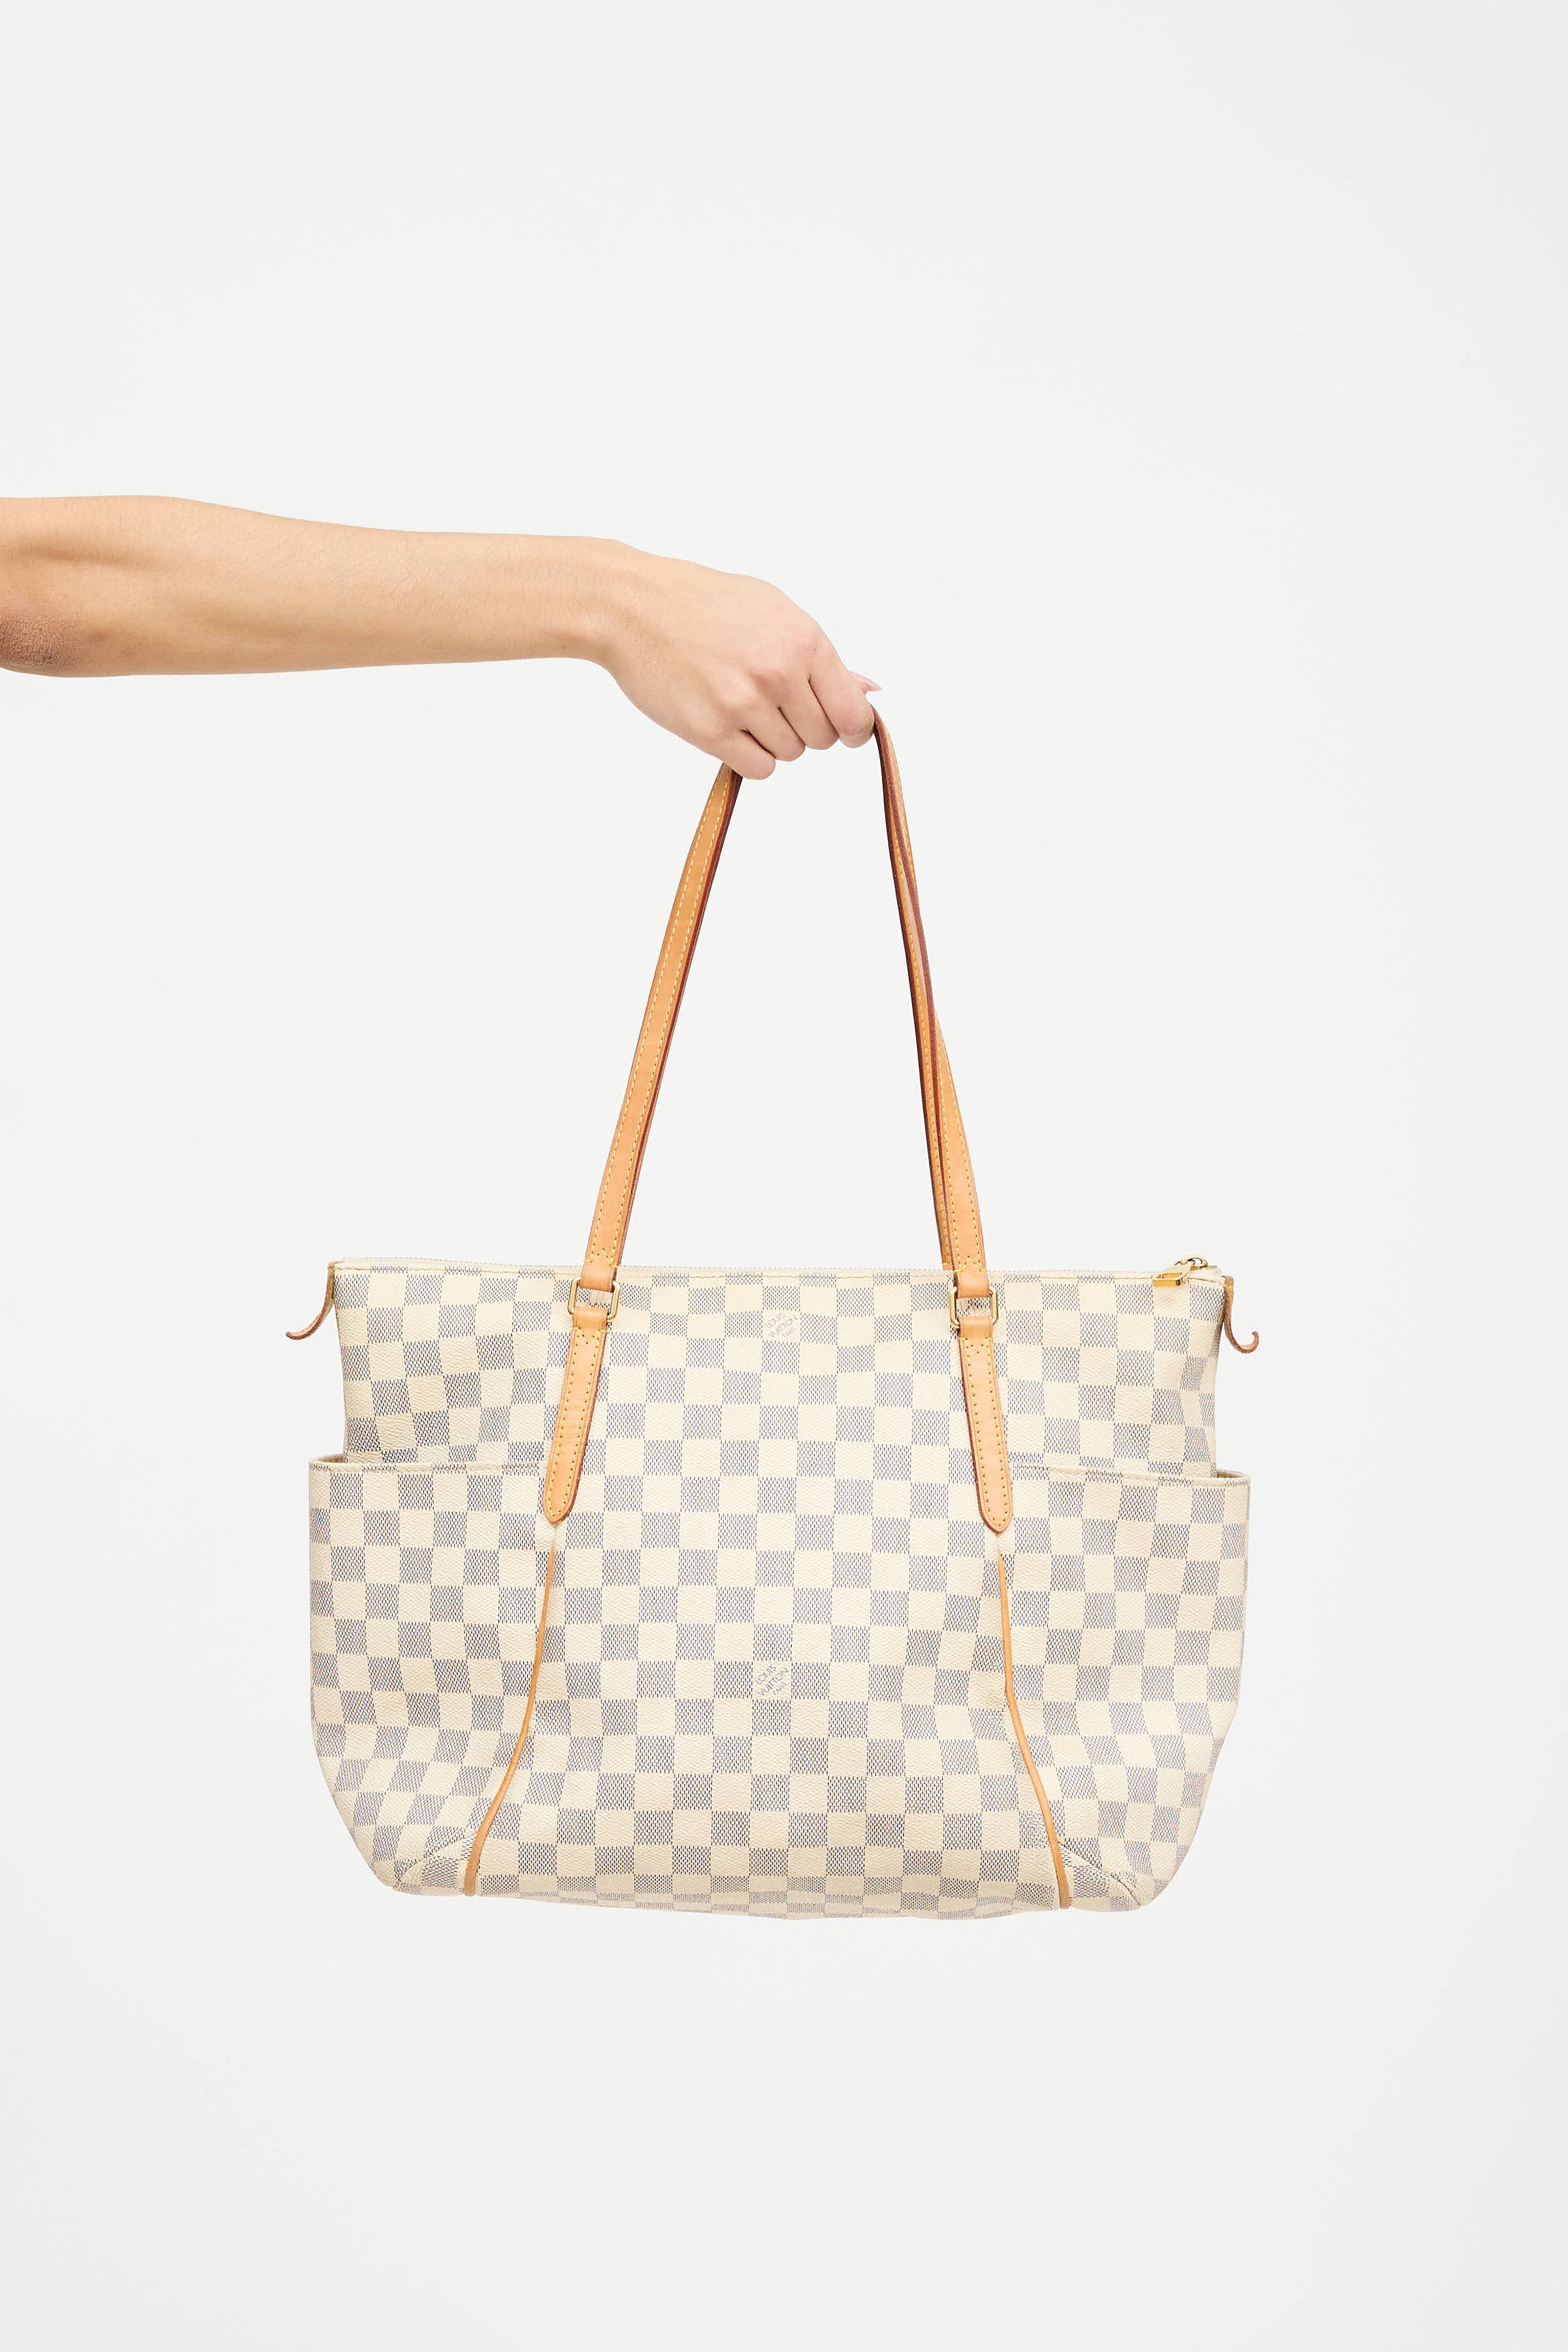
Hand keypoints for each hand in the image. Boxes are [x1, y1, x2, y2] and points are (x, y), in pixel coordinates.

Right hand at [582, 543, 877, 778]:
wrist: (633, 605)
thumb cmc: (703, 603)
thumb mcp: (773, 610)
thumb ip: (823, 657)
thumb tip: (869, 692)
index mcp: (803, 640)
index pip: (853, 714)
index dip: (850, 729)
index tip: (839, 729)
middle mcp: (778, 672)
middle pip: (821, 739)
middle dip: (803, 728)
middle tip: (769, 703)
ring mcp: (744, 703)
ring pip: (788, 754)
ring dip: (770, 740)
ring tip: (738, 703)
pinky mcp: (710, 730)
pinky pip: (757, 769)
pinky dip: (746, 756)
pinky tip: (726, 725)